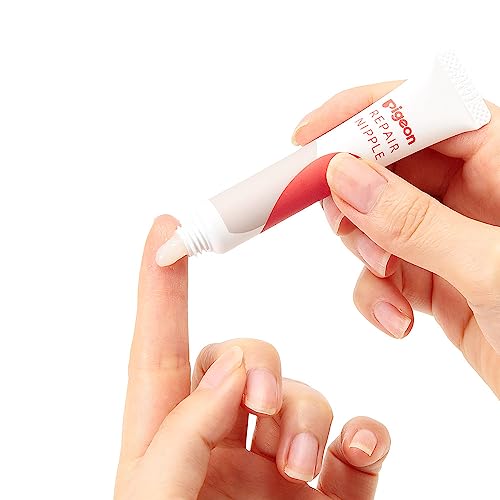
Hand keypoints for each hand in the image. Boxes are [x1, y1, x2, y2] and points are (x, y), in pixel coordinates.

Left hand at [114, 216, 390, 499]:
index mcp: (167, 444)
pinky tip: (358, 445)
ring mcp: (279, 470)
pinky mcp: (332, 496)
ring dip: (308, 415)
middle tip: (262, 397)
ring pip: (303, 401)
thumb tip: (228, 372)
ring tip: (300, 463)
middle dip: (258, 362)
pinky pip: (358, 447)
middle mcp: (222, 449)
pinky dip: (366, 435)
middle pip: (243, 364)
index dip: (161, 289)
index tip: (164, 229)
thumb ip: (182, 435)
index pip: (160, 350)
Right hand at [292, 82, 499, 395]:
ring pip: (377, 221)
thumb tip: (343, 176)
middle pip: (388, 167)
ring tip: (385, 278)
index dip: (363, 114)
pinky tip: (397, 319)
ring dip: (365, 250)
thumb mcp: (491, 267)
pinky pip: (384, 272)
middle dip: (353, 195)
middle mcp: (476, 194)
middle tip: (338, 220)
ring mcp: (451, 238)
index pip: (423, 112)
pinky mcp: (437, 281)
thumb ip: (415, 221)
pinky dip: (376, 294)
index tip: (308, 138)